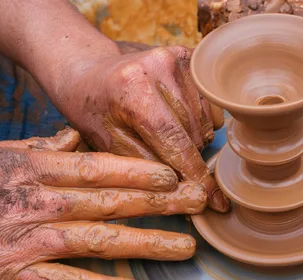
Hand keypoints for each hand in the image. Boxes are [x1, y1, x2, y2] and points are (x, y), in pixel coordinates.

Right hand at [0, 128, 205, 279]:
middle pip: (112, 201)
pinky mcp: (20, 278)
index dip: (141, 171)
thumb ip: (35, 149)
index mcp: (34, 170)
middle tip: (198, 205)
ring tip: (186, 249)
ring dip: (148, 244)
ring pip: (101, 240)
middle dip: (160, 203)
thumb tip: (73, 140)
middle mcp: (40, 203)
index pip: (99, 167)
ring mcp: (32, 242)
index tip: (175, 173)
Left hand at [49, 45, 228, 212]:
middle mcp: (159, 66)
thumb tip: (185, 192)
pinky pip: (208, 105)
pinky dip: (198, 123)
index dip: (195, 174)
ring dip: (192, 141)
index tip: (214, 201)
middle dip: (186, 159)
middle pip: (192, 133)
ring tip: (164, 140)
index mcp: (132, 89)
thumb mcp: (108, 146)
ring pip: (204, 121)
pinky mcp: (189, 56)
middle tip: (167, 166)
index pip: (175, 141)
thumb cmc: (93, 113)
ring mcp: (176, 58)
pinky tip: (175, 122)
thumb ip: (146, 167)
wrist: (89, 72)